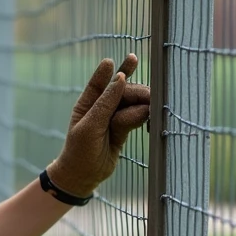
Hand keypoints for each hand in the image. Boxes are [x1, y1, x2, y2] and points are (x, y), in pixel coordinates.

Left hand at [45, 54, 150, 198]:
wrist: (83, 176)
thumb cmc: (80, 151)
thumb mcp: (90, 126)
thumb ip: (106, 103)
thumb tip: (121, 79)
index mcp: (88, 102)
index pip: (102, 81)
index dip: (115, 70)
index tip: (131, 58)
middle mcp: (102, 106)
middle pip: (125, 92)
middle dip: (138, 93)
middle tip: (153, 98)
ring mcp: (114, 117)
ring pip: (134, 104)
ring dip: (144, 105)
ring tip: (155, 109)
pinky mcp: (124, 128)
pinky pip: (138, 117)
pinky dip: (146, 116)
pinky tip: (154, 117)